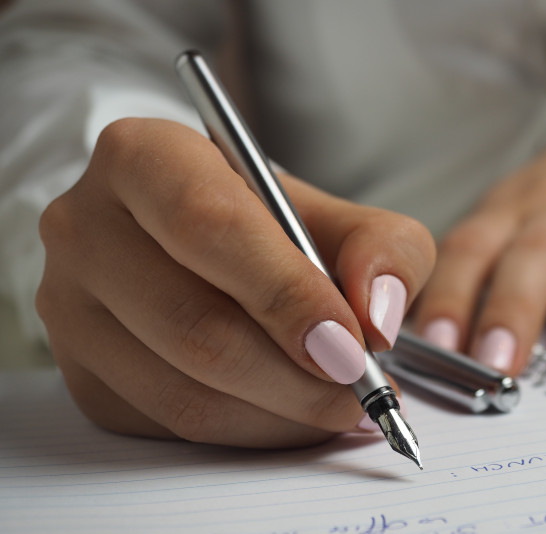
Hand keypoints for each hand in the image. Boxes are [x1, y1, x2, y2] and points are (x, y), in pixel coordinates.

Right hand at [36, 118, 434, 447]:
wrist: (204, 246)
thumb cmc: (272, 225)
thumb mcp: (340, 215)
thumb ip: (382, 249)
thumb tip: (377, 319)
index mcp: (144, 157)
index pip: (209, 226)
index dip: (286, 293)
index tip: (351, 345)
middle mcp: (88, 227)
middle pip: (195, 324)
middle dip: (296, 376)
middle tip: (361, 391)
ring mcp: (70, 307)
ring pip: (183, 391)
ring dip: (280, 414)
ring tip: (340, 406)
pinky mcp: (82, 373)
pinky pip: (171, 426)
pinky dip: (250, 431)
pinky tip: (291, 412)